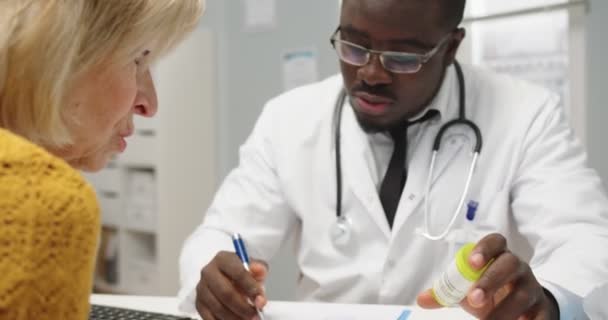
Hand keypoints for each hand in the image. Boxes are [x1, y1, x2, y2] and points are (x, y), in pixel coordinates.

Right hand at [196, 251, 267, 319]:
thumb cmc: (240, 272)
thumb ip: (258, 268)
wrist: (225, 276)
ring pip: (218, 308)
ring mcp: (202, 289)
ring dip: (235, 318)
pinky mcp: (199, 303)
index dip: (250, 287)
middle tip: (255, 315)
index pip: (237, 273)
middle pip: (226, 293)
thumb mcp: (252, 267)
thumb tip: (259, 271)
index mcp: (223, 259)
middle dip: (243, 307)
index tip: (260, 300)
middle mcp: (208, 272)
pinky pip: (209, 317)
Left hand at [417, 234, 559, 319]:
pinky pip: (541, 314)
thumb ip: (447, 291)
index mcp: (498, 255)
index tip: (471, 263)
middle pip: (510, 265)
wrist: (524, 306)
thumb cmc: (490, 291)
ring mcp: (532, 287)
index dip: (484, 249)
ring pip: (523, 293)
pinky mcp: (542, 308)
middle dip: (491, 281)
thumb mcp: (468, 289)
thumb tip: (421, 299)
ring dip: (504, 310)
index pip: (495, 242)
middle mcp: (518, 267)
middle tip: (474, 299)